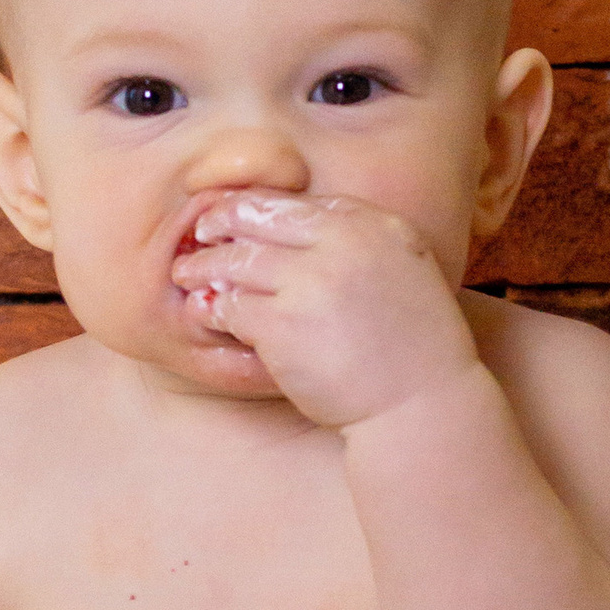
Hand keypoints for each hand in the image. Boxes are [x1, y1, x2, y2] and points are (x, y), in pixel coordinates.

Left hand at [171, 191, 480, 428]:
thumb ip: (362, 244)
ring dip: (205, 267)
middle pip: (261, 221)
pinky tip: (204, 312)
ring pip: (237, 261)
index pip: (300, 203)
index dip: (258, 207)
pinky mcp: (283, 326)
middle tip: (200, 235)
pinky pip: (232, 307)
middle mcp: (343, 245)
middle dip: (222, 224)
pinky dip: (213, 308)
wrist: (422, 406)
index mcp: (375, 226)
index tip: (236, 215)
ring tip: (187, 274)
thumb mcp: (406, 272)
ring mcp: (310, 284)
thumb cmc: (414, 348)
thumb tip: (305, 223)